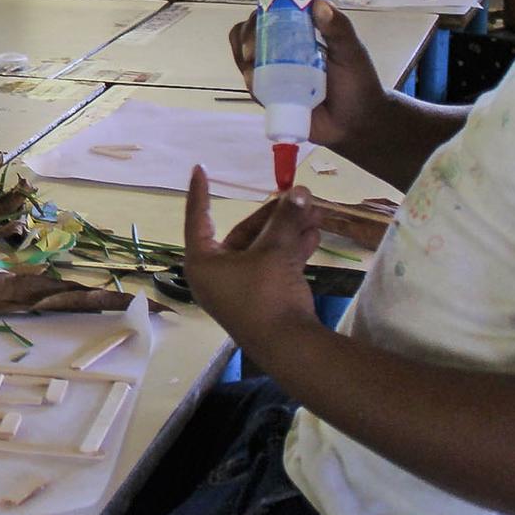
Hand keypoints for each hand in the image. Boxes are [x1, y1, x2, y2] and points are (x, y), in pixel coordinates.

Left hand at [182, 166, 321, 340]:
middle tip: (298, 195)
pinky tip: (314, 234)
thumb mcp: (275, 251)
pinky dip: (291, 250)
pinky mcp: (261, 299)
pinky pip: (274, 266)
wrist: (289, 346)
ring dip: (288, 230)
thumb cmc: (266, 295)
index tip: (200, 168)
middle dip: (274, 216)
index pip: (199, 218)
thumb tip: (300, 190)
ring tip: (315, 211)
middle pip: (243, 234)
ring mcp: (239, 288)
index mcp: (203, 262)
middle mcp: (217, 274)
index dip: (201, 192)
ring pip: (263, 249)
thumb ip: (286, 219)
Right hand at [228, 0, 389, 149]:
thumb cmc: (357, 83)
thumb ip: (339, 29)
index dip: (263, 9)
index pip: (273, 12)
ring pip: (245, 56)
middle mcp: (282, 49)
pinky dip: (250, 79)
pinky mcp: (269, 94)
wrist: (356, 124)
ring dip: (245, 55)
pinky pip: (251, 83)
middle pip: (250, 33)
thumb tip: (319, 3)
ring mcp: (274, 72)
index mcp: (300, 32)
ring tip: (255, 60)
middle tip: (257, 44)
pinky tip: (256, 80)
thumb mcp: (351, 52)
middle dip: (247, 35)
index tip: (264, 11)